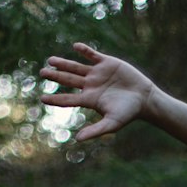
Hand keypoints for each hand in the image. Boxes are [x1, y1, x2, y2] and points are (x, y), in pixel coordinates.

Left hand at [40, 43, 154, 141]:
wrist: (144, 98)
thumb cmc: (128, 113)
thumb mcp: (111, 123)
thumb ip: (95, 131)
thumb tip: (78, 139)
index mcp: (89, 99)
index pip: (68, 99)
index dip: (55, 99)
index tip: (42, 98)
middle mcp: (90, 85)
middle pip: (68, 80)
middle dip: (55, 76)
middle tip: (42, 73)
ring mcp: (97, 73)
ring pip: (76, 67)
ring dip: (63, 63)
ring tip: (50, 60)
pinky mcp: (107, 63)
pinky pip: (92, 55)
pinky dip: (84, 51)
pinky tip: (75, 46)